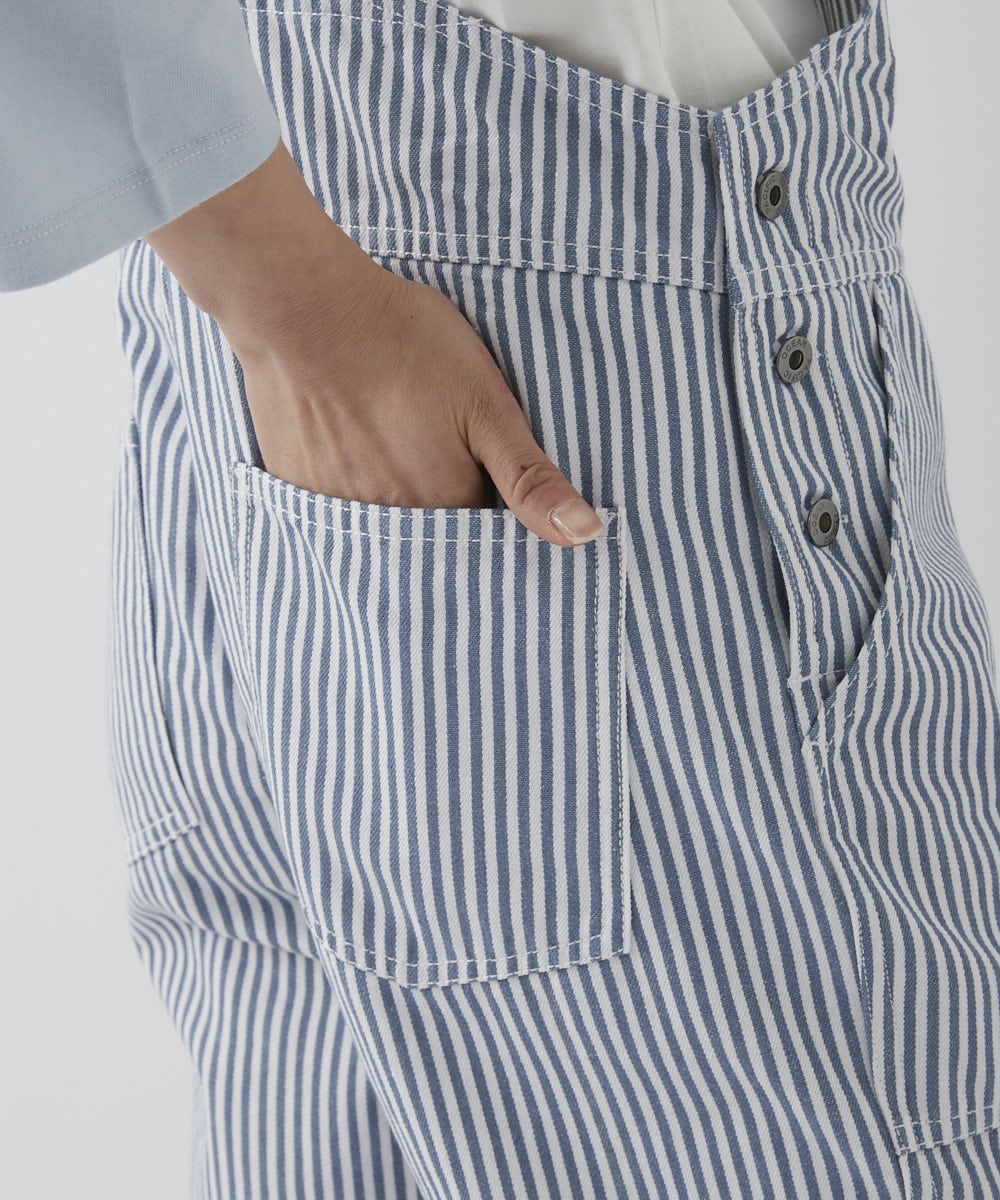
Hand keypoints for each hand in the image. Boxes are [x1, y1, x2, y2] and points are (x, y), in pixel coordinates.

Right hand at [147, 144, 603, 546]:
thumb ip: (534, 480)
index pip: (481, 536)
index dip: (492, 506)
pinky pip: (333, 508)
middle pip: (430, 532)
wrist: (307, 309)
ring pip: (382, 520)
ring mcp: (337, 512)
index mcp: (446, 509)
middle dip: (443, 506)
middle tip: (434, 446)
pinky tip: (350, 440)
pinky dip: (347, 485)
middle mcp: (390, 526)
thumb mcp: (491, 408)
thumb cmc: (409, 346)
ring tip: (393, 440)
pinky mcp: (297, 489)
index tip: (492, 478)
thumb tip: (588, 536)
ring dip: (394, 496)